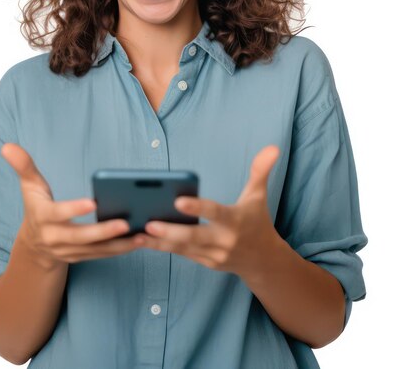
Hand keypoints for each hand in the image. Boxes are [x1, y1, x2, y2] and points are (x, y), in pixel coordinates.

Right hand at [1, 142, 139, 269]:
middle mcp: (55, 238)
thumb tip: (7, 145)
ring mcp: (69, 251)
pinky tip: (140, 240)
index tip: (94, 202)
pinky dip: (122, 249)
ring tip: (142, 233)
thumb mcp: (29, 186)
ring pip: (96, 250)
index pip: (58, 214)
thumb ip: (23, 166)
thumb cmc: (36, 207)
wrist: (34, 245)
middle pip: (81, 237)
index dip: (74, 209)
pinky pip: (104, 255)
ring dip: (120, 244)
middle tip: (126, 221)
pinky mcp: (83, 257)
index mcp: (43, 217)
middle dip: (103, 231)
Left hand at [134, 145, 280, 277]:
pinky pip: (180, 254)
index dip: (197, 207)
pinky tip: (140, 239)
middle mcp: (223, 241)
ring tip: (136, 232)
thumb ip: (261, 171)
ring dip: (159, 242)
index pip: (215, 213)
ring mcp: (212, 255)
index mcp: (235, 221)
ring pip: (182, 248)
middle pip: (194, 237)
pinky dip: (160, 247)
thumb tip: (273, 147)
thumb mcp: (258, 196)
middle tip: (149, 222)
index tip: (178, 200)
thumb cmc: (257, 221)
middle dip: (171, 232)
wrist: (263, 260)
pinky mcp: (203, 262)